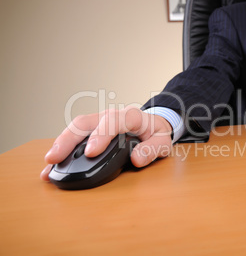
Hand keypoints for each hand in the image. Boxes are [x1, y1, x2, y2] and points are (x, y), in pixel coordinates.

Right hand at [41, 106, 172, 180]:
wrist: (153, 124)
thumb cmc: (156, 132)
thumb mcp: (164, 141)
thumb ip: (152, 149)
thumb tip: (136, 159)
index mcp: (131, 116)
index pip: (113, 121)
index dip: (100, 135)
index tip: (90, 152)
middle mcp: (111, 115)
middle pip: (86, 122)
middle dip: (69, 139)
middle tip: (55, 158)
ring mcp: (100, 121)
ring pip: (76, 127)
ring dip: (61, 143)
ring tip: (49, 163)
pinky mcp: (93, 130)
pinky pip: (76, 135)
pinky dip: (63, 147)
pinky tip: (53, 162)